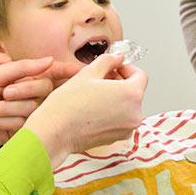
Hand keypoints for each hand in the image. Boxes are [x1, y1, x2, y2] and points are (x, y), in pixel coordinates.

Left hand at [0, 59, 81, 130]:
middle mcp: (27, 95)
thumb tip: (49, 60)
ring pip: (33, 108)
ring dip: (6, 109)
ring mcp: (25, 114)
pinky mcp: (21, 132)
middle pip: (45, 90)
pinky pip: (24, 125)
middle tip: (5, 92)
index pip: (50, 73)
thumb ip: (23, 68)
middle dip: (24, 89)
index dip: (65, 71)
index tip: (79, 70)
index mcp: (22, 78)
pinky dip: (3, 122)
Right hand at [23, 53, 146, 167]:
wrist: (55, 131)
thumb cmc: (69, 104)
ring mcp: (127, 128)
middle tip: (100, 78)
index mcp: (132, 94)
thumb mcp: (89, 73)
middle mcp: (134, 113)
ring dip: (115, 97)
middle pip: (134, 91)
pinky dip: (112, 111)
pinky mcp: (117, 138)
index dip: (127, 68)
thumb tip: (118, 57)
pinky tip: (93, 108)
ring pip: (127, 106)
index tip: (114, 66)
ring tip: (94, 93)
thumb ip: (109, 61)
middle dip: (119, 82)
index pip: (140, 76)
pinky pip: (120, 119)